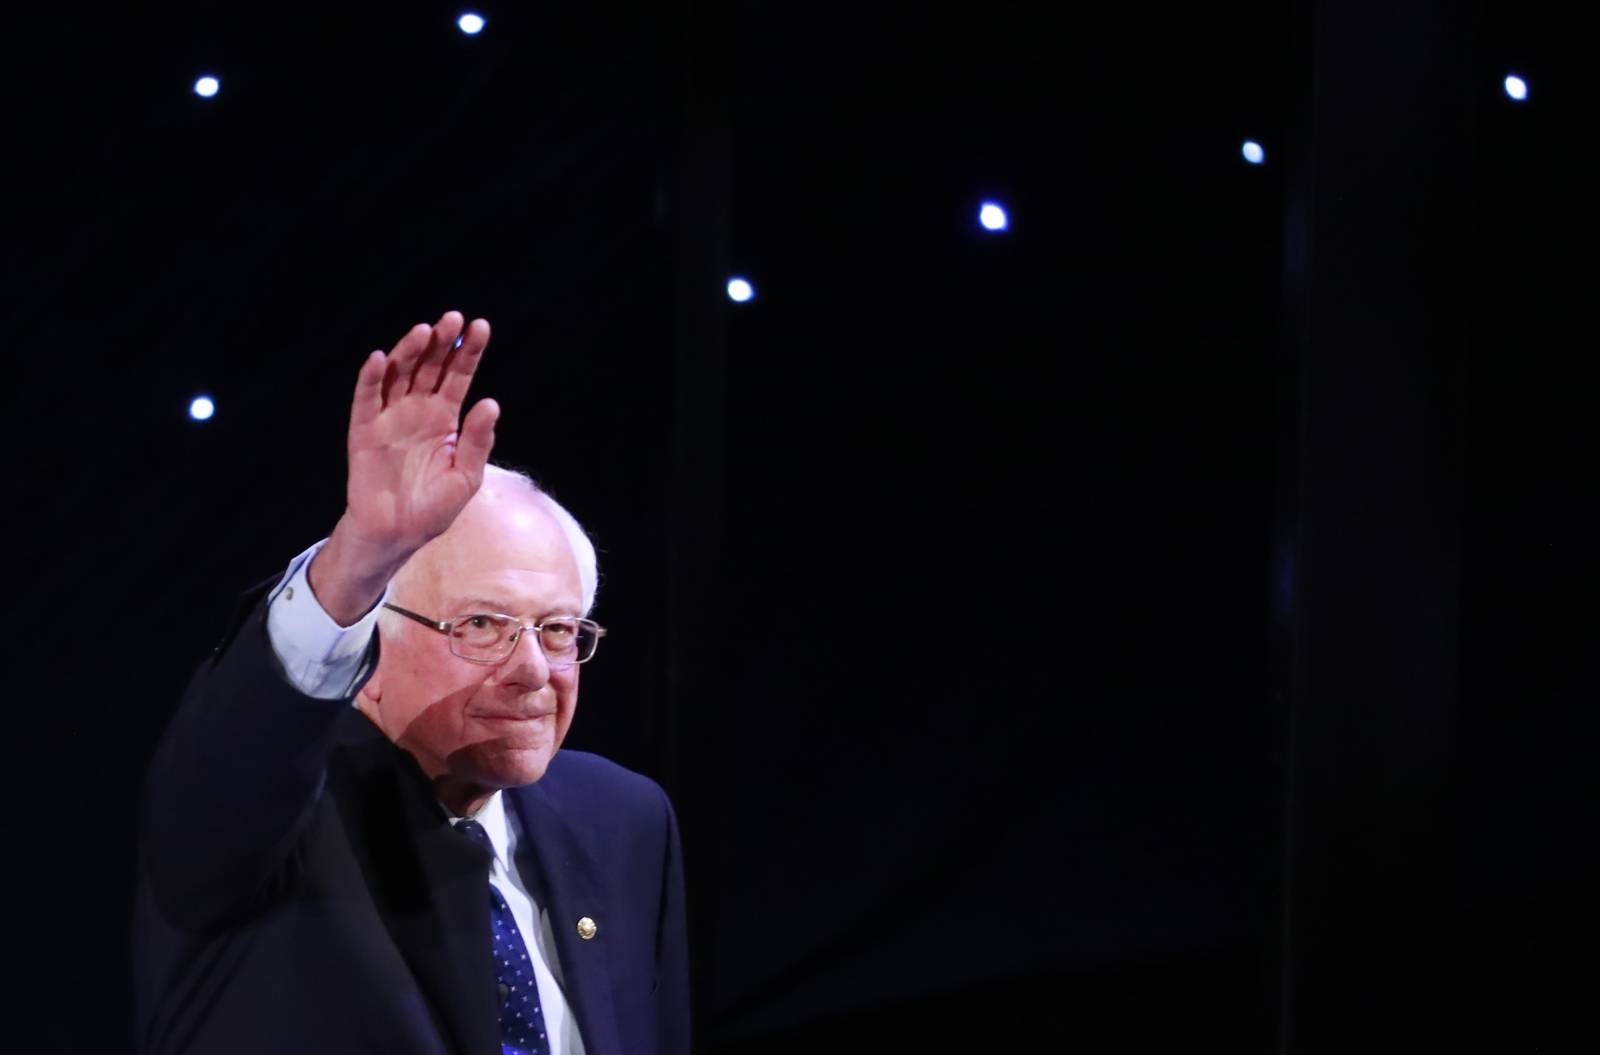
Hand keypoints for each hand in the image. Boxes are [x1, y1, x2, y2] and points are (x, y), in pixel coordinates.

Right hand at [309, 311, 498, 624]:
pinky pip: (366, 399)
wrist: (398, 535)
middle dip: (442, 342)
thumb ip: (478, 441)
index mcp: (445, 418)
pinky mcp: (365, 430)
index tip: (481, 326)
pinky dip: (371, 378)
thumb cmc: (434, 508)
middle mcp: (417, 410)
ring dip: (409, 350)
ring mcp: (390, 417)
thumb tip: (491, 403)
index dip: (468, 351)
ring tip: (425, 331)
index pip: (458, 375)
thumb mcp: (466, 476)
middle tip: (454, 318)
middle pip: (430, 366)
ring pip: (399, 374)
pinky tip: (380, 358)